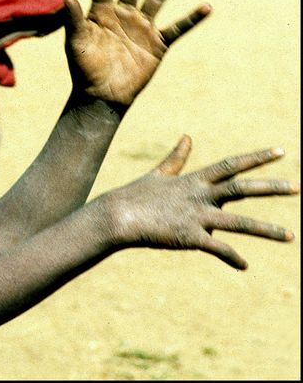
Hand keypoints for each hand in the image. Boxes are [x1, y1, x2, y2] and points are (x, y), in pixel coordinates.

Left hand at [63, 0, 210, 106]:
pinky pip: (178, 28)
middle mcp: (123, 15)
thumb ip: (72, 19)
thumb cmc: (83, 69)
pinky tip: (207, 7)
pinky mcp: (158, 45)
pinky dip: (192, 19)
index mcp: (101, 13)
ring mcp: (142, 28)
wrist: (101, 96)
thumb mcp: (76, 42)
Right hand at [99, 136, 297, 268]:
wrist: (117, 216)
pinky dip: (232, 257)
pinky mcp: (188, 237)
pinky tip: (244, 266)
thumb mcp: (159, 174)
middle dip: (271, 187)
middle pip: (242, 188)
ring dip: (266, 230)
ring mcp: (195, 216)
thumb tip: (188, 136)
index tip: (282, 151)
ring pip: (238, 223)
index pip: (231, 165)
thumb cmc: (136, 196)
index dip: (257, 157)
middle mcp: (199, 196)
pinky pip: (217, 248)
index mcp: (194, 180)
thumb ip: (177, 158)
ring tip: (291, 236)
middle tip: (298, 187)